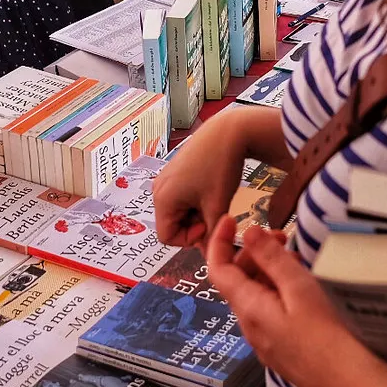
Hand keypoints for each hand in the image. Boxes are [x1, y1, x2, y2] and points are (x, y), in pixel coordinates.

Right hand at [151, 114, 247, 246]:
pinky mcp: (175, 171)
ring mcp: (165, 179)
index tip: (209, 224)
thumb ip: (212, 234)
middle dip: (194, 224)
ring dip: (196, 212)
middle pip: (172, 224)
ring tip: (214, 198)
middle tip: (214, 211)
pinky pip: (180, 197)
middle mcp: (158, 189)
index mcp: (162, 199)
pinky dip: (195, 200)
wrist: (228, 132)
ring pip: (178, 211)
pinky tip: (210, 189)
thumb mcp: (217, 206)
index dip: (190, 238)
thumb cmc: (220, 167)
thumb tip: (210, 254)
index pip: (167, 237)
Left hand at [205, 217, 376, 386]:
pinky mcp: (282, 349)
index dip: (219, 241)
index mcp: (248, 308)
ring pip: (255, 296)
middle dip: (253, 252)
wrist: (349, 384)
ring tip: (297, 258)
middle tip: (281, 235)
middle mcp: (250, 326)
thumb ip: (272, 258)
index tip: (232, 219)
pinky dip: (278, 290)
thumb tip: (249, 233)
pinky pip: (270, 312)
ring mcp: (265, 340)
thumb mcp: (299, 288)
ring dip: (268, 271)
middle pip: (237, 281)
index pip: (217, 269)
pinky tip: (302, 287)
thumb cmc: (328, 336)